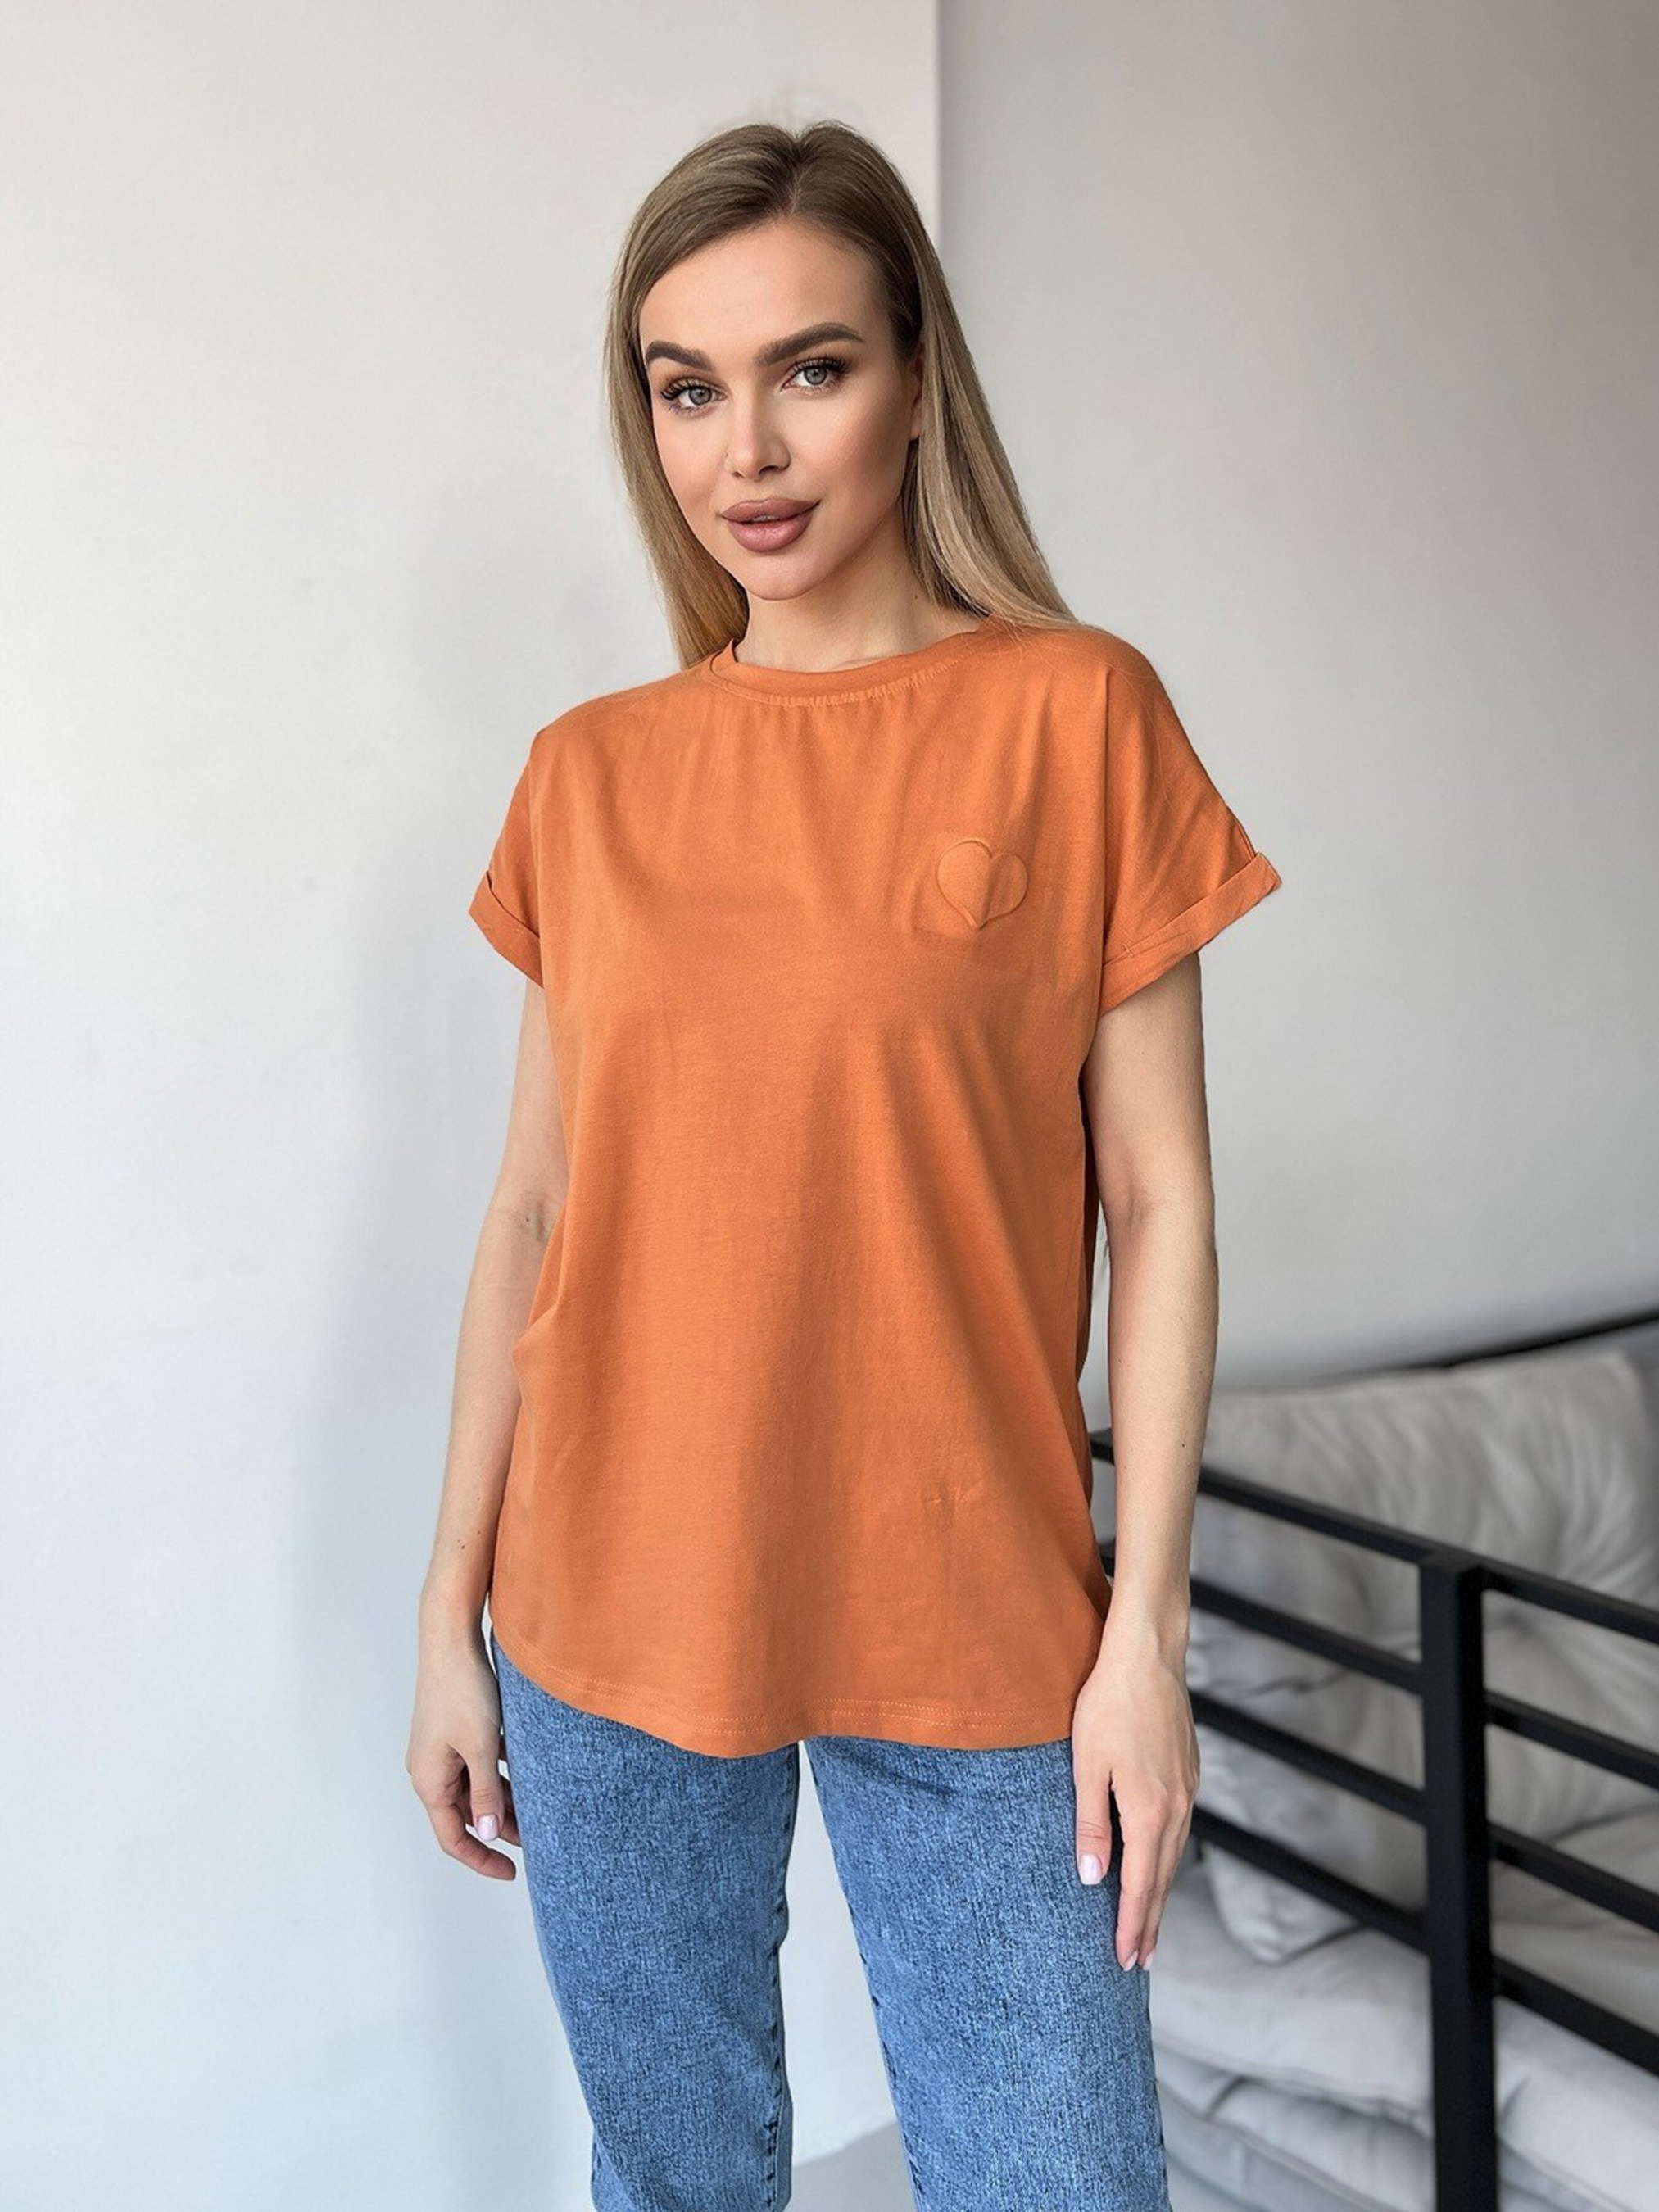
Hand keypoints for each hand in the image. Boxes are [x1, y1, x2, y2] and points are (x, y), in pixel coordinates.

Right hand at [406, 1619, 520, 1878]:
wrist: (450, 1638)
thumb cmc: (462, 1690)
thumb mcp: (481, 1747)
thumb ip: (487, 1794)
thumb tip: (490, 1835)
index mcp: (429, 1781)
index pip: (453, 1838)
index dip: (482, 1859)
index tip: (511, 1872)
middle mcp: (430, 1770)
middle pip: (465, 1814)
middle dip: (499, 1828)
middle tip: (536, 1841)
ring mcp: (441, 1751)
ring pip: (475, 1788)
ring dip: (504, 1800)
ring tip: (539, 1812)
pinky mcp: (453, 1731)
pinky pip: (477, 1764)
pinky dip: (500, 1774)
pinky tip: (530, 1774)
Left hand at [1070, 1621, 1198, 1969]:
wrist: (1148, 1656)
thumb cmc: (1109, 1705)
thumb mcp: (1087, 1766)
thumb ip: (1091, 1824)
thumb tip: (1092, 1880)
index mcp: (1149, 1811)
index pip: (1139, 1885)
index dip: (1130, 1925)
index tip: (1124, 1962)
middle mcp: (1176, 1807)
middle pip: (1162, 1879)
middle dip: (1149, 1923)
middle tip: (1138, 1962)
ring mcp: (1187, 1790)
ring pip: (1173, 1856)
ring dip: (1159, 1894)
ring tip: (1148, 1925)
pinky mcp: (1188, 1772)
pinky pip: (1178, 1831)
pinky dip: (1166, 1860)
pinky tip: (1156, 1863)